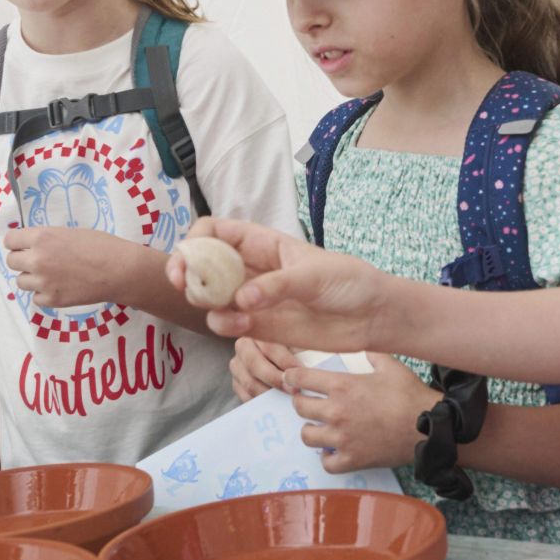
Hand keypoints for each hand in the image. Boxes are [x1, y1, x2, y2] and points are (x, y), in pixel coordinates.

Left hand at [2, 227, 137, 309]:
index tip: (23, 245)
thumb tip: (33, 245)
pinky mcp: (52, 300)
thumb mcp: (70, 233)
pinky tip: (58, 287)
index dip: (17, 242)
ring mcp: (43, 282)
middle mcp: (37, 259)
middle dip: (22, 260)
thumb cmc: (101, 246)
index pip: (10, 240)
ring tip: (49, 275)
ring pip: (20, 281)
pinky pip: (36, 298)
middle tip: (37, 261)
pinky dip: (43, 294)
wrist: (120, 271)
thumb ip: (47, 239)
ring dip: (31, 278)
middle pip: (11, 261)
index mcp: (41, 237)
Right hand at [165, 218, 397, 352]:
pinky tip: (239, 326)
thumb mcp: (315, 274)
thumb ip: (278, 285)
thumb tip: (241, 297)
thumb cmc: (350, 282)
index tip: (188, 261)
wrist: (372, 316)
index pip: (215, 232)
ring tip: (225, 314)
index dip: (194, 242)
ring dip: (206, 304)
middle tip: (186, 288)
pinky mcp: (260, 326)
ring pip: (210, 297)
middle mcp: (251, 269)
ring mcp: (253, 298)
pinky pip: (228, 324)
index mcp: (262, 243)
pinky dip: (224, 325)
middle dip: (188, 273)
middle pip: (203, 265)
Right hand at [230, 338, 299, 401]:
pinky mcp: (237, 383)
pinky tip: (277, 405)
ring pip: (249, 382)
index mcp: (258, 331)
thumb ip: (300, 347)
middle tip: (294, 390)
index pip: (269, 346)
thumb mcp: (297, 342)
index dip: (285, 360)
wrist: (279, 358)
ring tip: (288, 399)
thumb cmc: (294, 347)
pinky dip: (262, 402)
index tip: (301, 372)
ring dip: (270, 393)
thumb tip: (307, 364)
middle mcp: (243, 346)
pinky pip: (246, 396)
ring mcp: (237, 366)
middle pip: (254, 364)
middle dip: (275, 379)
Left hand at [284, 353, 435, 473]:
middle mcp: (336, 411)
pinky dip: (327, 457)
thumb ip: (373, 354)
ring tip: (320, 428)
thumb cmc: (410, 395)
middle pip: (299, 407)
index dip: (292, 378)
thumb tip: (367, 346)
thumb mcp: (391, 366)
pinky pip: (326, 462)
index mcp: (342, 386)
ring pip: (307, 436)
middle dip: (301, 403)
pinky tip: (333, 450)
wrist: (428, 427)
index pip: (300, 379)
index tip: (291, 380)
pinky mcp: (352, 459)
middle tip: (309, 403)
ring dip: (311, 431)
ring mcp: (342, 438)